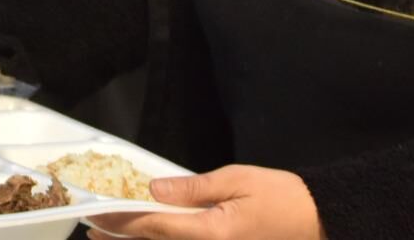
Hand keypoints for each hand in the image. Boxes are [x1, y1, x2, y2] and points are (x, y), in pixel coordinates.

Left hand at [87, 165, 320, 238]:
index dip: (120, 221)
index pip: (153, 226)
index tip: (94, 214)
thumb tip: (154, 189)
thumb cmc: (282, 197)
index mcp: (211, 232)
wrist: (320, 222)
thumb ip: (193, 187)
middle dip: (122, 238)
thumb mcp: (237, 180)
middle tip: (93, 230)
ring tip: (109, 237)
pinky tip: (149, 238)